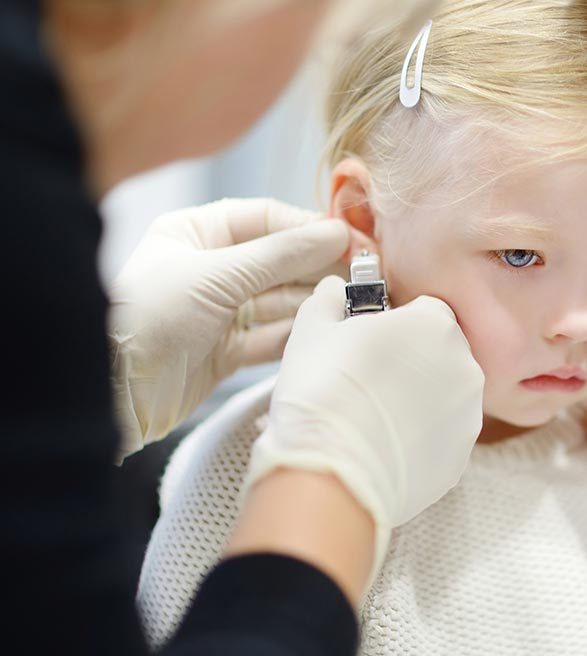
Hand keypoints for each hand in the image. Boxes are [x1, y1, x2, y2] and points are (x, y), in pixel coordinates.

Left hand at [108, 198, 348, 461]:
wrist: (111, 393)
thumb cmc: (148, 319)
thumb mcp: (216, 276)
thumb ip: (281, 255)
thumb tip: (337, 232)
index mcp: (195, 233)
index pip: (265, 219)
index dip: (309, 227)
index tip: (350, 239)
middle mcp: (208, 268)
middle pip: (278, 261)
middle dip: (318, 267)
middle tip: (362, 274)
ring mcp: (218, 312)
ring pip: (280, 301)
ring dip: (312, 303)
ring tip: (351, 304)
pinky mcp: (225, 352)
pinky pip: (271, 338)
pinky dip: (297, 336)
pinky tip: (324, 333)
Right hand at [247, 280, 483, 573]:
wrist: (331, 474)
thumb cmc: (322, 392)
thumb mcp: (313, 329)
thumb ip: (329, 299)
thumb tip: (332, 290)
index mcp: (436, 325)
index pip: (426, 309)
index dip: (398, 322)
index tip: (372, 337)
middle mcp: (465, 366)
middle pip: (442, 352)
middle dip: (412, 360)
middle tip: (369, 377)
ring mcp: (468, 416)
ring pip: (445, 396)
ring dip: (419, 399)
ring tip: (373, 415)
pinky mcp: (460, 458)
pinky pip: (442, 436)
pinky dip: (420, 438)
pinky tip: (384, 444)